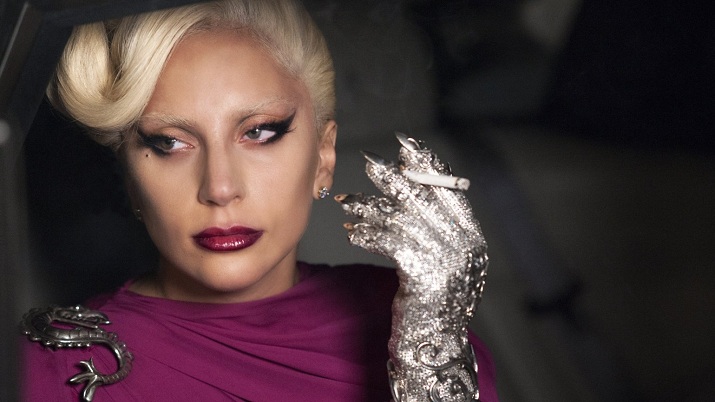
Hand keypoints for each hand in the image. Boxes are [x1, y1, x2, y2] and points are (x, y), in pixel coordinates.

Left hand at [336, 133, 487, 400]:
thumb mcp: (437, 261)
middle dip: (394, 177)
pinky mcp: (427, 276)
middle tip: (368, 161)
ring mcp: (449, 262)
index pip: (450, 188)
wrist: (434, 347)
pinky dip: (369, 234)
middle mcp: (466, 246)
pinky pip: (392, 243)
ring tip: (347, 202)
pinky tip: (353, 231)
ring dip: (371, 208)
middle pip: (425, 198)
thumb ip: (432, 228)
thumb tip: (405, 185)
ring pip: (403, 219)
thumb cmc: (430, 303)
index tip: (404, 144)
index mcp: (472, 238)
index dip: (427, 164)